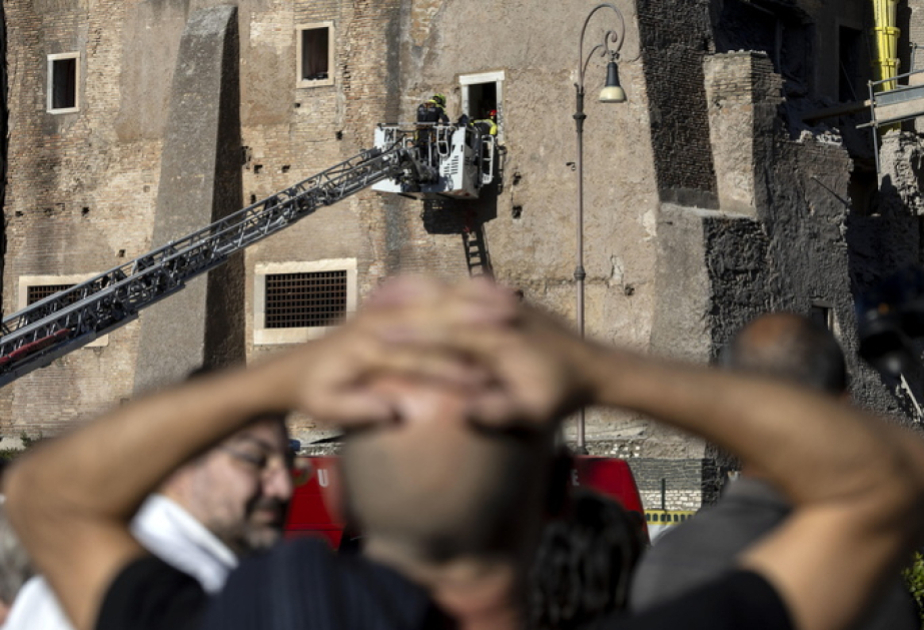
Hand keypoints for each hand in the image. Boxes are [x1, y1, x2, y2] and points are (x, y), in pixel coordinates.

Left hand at [271, 276, 517, 426]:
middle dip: (474, 320)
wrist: (298, 367)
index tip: (485, 382)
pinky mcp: (387, 302)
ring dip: (473, 298)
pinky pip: (428, 289)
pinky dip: (456, 289)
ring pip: (436, 297)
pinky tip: (486, 289)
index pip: (417, 359)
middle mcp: (376, 320)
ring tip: (510, 302)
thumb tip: (392, 411)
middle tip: (512, 324)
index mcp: (366, 348)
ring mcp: (382, 306)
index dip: (452, 372)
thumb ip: (359, 410)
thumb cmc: (316, 392)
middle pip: (434, 318)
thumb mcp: (329, 408)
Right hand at [359, 277, 601, 428]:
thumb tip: (462, 412)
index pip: (444, 332)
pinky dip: (436, 294)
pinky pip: (463, 292)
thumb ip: (500, 411)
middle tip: (361, 320)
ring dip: (414, 299)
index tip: (374, 339)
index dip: (407, 336)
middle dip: (400, 314)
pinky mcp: (504, 303)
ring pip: (449, 294)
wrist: (595, 367)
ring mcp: (502, 304)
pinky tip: (414, 299)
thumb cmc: (562, 394)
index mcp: (500, 339)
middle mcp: (498, 314)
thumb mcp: (536, 411)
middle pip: (439, 308)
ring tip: (376, 305)